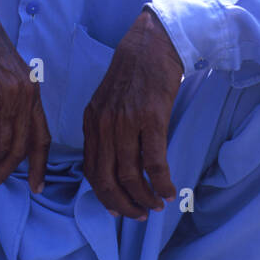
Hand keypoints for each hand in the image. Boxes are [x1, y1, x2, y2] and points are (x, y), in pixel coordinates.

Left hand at [82, 7, 184, 219]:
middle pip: (106, 179)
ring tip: (156, 206)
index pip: (90, 170)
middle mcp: (103, 125)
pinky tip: (169, 192)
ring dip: (143, 198)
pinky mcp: (151, 118)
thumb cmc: (134, 72)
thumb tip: (115, 162)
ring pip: (129, 175)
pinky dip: (161, 183)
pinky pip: (154, 162)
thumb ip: (106, 129)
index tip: (118, 209)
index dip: (103, 196)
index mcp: (91, 122)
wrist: (152, 43)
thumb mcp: (109, 101)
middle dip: (121, 204)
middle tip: (137, 216)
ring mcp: (126, 122)